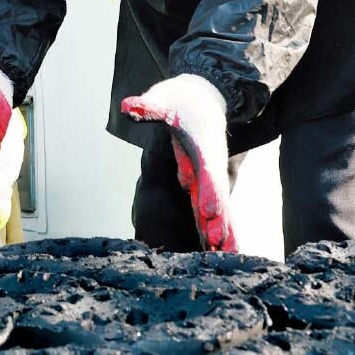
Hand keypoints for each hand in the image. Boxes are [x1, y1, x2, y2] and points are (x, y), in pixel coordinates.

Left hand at [122, 74, 237, 252]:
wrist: (202, 97)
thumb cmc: (180, 98)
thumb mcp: (163, 99)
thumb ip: (147, 107)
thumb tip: (128, 106)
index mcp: (202, 144)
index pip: (206, 169)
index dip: (209, 189)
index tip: (210, 210)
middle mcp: (209, 163)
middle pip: (216, 195)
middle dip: (219, 220)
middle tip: (219, 245)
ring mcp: (207, 174)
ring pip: (217, 207)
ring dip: (222, 231)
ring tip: (226, 257)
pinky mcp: (203, 181)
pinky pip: (210, 208)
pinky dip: (215, 228)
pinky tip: (216, 250)